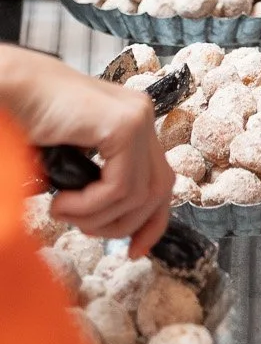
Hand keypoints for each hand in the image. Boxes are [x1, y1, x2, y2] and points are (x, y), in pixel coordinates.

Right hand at [0, 47, 172, 256]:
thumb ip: (102, 181)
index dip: (153, 223)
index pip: (163, 182)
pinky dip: (88, 206)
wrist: (15, 91)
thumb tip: (123, 228)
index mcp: (135, 124)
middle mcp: (142, 117)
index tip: (133, 252)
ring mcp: (137, 118)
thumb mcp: (77, 161)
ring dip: (97, 218)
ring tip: (63, 209)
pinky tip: (61, 201)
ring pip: (137, 196)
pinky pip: (119, 188)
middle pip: (158, 192)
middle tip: (82, 227)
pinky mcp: (123, 125)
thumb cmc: (34, 125)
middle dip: (123, 225)